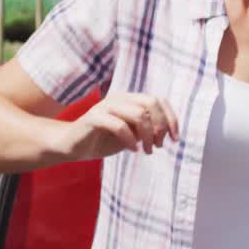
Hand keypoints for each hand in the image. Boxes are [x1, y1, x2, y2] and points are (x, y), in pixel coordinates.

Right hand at [57, 93, 179, 160]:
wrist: (73, 146)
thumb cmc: (104, 140)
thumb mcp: (131, 134)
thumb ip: (146, 129)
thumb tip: (167, 131)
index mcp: (129, 99)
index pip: (158, 100)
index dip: (170, 118)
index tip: (175, 138)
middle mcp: (119, 98)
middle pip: (151, 104)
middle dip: (160, 126)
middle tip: (158, 145)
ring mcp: (105, 105)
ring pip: (138, 114)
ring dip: (147, 136)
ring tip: (146, 151)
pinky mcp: (94, 117)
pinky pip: (119, 125)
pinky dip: (130, 140)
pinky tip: (132, 150)